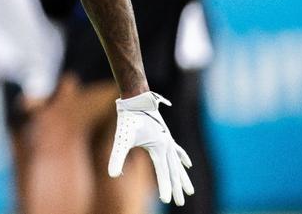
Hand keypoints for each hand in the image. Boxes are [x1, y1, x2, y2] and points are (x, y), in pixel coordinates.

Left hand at [109, 91, 193, 205]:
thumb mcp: (121, 139)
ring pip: (177, 163)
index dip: (165, 188)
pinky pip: (177, 150)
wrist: (136, 98)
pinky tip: (188, 164)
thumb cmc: (128, 118)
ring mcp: (167, 140)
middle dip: (176, 188)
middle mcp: (167, 145)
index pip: (163, 173)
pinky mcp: (165, 135)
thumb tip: (111, 176)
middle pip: (173, 171)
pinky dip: (182, 158)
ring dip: (182, 177)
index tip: (166, 201)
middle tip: (180, 204)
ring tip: (189, 191)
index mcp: (159, 148)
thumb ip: (117, 157)